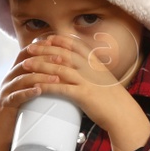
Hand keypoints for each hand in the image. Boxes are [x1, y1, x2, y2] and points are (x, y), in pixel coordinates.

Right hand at [0, 41, 58, 150]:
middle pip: (27, 62)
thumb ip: (38, 81)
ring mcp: (6, 90)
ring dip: (41, 76)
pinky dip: (28, 92)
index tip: (57, 44)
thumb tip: (62, 75)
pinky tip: (39, 91)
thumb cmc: (18, 111)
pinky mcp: (6, 104)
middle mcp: (9, 78)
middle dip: (45, 59)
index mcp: (15, 73)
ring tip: (56, 77)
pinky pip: (17, 95)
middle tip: (63, 59)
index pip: (27, 52)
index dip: (41, 46)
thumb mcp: (27, 91)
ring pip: (23, 78)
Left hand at [20, 34, 142, 133]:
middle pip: (62, 54)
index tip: (46, 38)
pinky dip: (47, 86)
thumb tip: (77, 68)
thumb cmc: (112, 97)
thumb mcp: (102, 77)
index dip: (59, 40)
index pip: (74, 44)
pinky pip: (61, 88)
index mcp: (94, 62)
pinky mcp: (83, 95)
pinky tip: (35, 86)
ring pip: (59, 69)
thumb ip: (90, 70)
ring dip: (40, 66)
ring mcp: (86, 81)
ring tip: (26, 65)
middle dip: (44, 50)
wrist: (123, 112)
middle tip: (29, 48)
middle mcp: (89, 68)